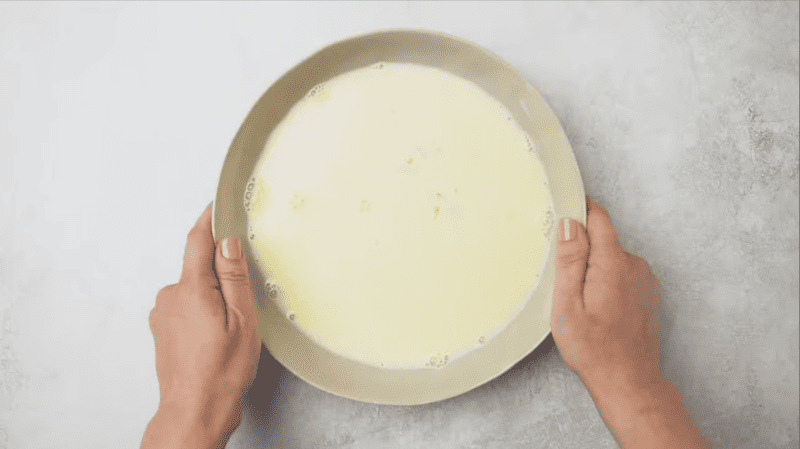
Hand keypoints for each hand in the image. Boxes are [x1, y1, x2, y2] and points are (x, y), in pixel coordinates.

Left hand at [143, 203, 260, 447]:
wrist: (194, 411)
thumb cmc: (221, 372)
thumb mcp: (241, 319)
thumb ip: (234, 276)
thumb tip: (227, 242)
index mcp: (191, 289)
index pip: (198, 241)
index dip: (209, 219)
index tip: (217, 205)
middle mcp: (170, 297)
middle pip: (198, 267)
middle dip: (221, 274)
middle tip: (242, 302)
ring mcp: (163, 315)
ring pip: (193, 289)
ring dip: (212, 297)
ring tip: (229, 329)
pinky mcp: (162, 330)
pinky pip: (185, 307)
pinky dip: (202, 312)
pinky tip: (215, 337)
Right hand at [551, 196, 709, 448]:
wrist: (628, 380)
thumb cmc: (594, 348)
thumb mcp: (568, 303)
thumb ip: (570, 259)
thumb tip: (570, 223)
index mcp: (613, 262)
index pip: (598, 217)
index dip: (578, 210)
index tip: (561, 211)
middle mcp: (634, 265)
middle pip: (603, 238)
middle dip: (580, 249)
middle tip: (562, 279)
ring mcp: (644, 279)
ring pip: (610, 257)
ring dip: (593, 269)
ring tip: (579, 300)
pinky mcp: (646, 293)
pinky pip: (621, 273)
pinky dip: (605, 282)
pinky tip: (595, 307)